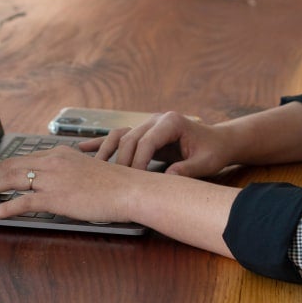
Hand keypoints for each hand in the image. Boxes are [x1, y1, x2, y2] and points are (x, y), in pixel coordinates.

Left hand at [0, 145, 138, 222]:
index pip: (23, 159)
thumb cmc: (115, 184)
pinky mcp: (56, 197)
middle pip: (11, 166)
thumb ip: (69, 172)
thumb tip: (56, 183)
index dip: (2, 167)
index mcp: (60, 154)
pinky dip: (4, 207)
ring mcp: (53, 179)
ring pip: (11, 180)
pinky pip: (23, 202)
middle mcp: (53, 162)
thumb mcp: (87, 170)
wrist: (129, 189)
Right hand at [82, 111, 231, 177]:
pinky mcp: (144, 132)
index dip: (138, 161)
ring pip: (120, 136)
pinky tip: (83, 149)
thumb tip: (168, 179)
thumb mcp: (205, 163)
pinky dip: (102, 143)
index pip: (147, 141)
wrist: (218, 141)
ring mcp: (148, 124)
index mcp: (172, 122)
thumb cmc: (213, 152)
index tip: (133, 181)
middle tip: (115, 183)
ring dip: (106, 151)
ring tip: (92, 168)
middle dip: (121, 161)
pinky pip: (119, 136)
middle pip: (130, 138)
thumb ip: (188, 170)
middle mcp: (157, 119)